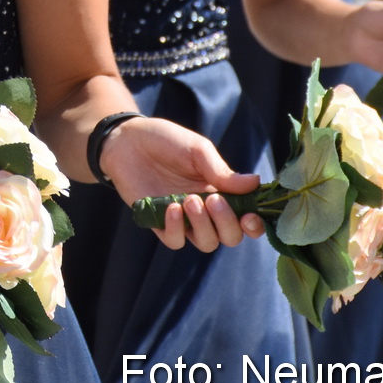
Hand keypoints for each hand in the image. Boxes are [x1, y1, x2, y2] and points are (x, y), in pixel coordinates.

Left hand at [99, 116, 264, 251]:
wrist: (127, 139)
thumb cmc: (166, 140)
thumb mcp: (197, 149)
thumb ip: (221, 171)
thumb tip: (255, 184)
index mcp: (222, 191)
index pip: (246, 217)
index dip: (254, 224)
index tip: (250, 216)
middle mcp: (206, 210)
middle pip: (230, 236)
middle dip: (227, 224)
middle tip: (214, 201)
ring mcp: (183, 218)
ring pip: (206, 243)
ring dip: (203, 226)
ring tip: (190, 200)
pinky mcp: (159, 223)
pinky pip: (175, 241)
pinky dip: (176, 229)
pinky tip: (171, 207)